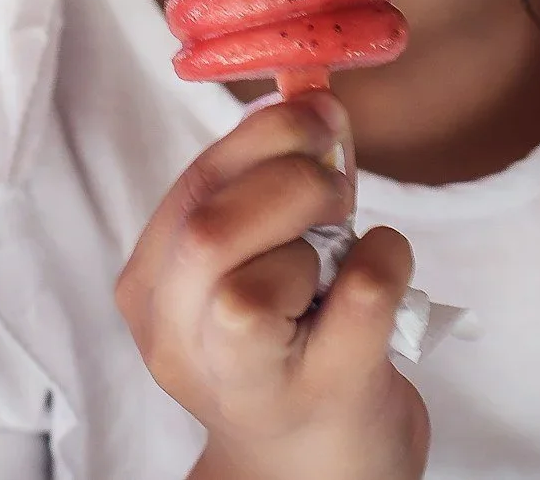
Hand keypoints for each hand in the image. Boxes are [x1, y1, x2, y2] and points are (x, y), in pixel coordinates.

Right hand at [118, 93, 428, 479]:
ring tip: (342, 239)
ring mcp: (250, 381)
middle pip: (208, 232)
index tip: (313, 115)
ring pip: (254, 281)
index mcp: (152, 296)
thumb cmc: (288, 349)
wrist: (312, 469)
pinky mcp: (325, 395)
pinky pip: (360, 297)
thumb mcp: (250, 262)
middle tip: (334, 184)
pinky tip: (382, 269)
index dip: (258, 135)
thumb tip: (307, 96)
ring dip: (322, 225)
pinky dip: (386, 258)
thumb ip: (261, 187)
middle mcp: (181, 346)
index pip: (190, 190)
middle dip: (289, 176)